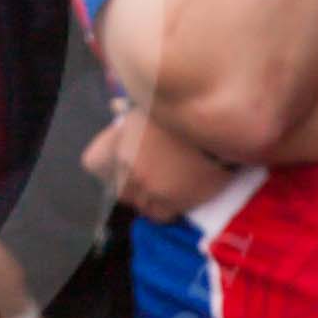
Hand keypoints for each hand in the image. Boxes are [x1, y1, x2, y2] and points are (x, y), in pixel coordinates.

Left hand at [83, 109, 235, 221]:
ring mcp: (148, 187)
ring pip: (138, 203)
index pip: (93, 163)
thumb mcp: (151, 102)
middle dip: (131, 184)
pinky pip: (158, 215)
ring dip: (149, 197)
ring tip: (168, 186)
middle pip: (117, 188)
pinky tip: (178, 197)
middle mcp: (128, 167)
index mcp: (119, 141)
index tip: (120, 160)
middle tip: (152, 175)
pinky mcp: (171, 203)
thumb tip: (115, 109)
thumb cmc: (186, 109)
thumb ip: (130, 114)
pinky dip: (165, 209)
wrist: (224, 125)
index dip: (107, 163)